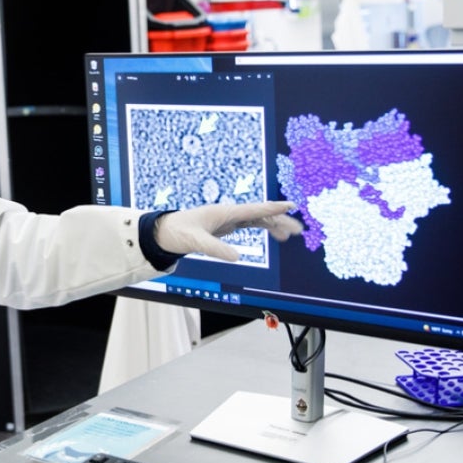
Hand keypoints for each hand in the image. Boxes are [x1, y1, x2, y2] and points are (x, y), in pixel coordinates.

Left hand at [155, 201, 302, 261]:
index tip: (290, 205)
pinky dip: (263, 228)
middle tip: (298, 230)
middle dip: (279, 220)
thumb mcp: (195, 242)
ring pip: (257, 220)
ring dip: (274, 225)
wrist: (164, 232)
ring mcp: (227, 219)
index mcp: (223, 213)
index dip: (273, 208)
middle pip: (259, 215)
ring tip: (291, 234)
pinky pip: (249, 225)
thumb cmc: (177, 232)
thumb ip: (216, 249)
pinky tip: (274, 235)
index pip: (253, 210)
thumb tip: (237, 257)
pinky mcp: (225, 226)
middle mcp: (228, 213)